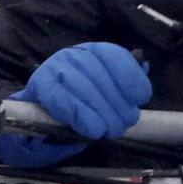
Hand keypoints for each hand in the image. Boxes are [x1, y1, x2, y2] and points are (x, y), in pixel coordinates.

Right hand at [25, 39, 149, 140]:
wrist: (38, 121)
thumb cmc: (78, 107)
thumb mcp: (104, 94)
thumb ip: (123, 82)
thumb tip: (144, 68)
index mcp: (92, 52)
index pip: (114, 55)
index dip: (130, 76)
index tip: (141, 98)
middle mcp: (73, 54)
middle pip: (101, 76)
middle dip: (117, 105)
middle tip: (122, 125)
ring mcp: (53, 68)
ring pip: (85, 89)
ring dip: (101, 115)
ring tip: (108, 131)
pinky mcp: (39, 87)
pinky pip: (64, 101)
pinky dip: (82, 117)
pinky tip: (91, 130)